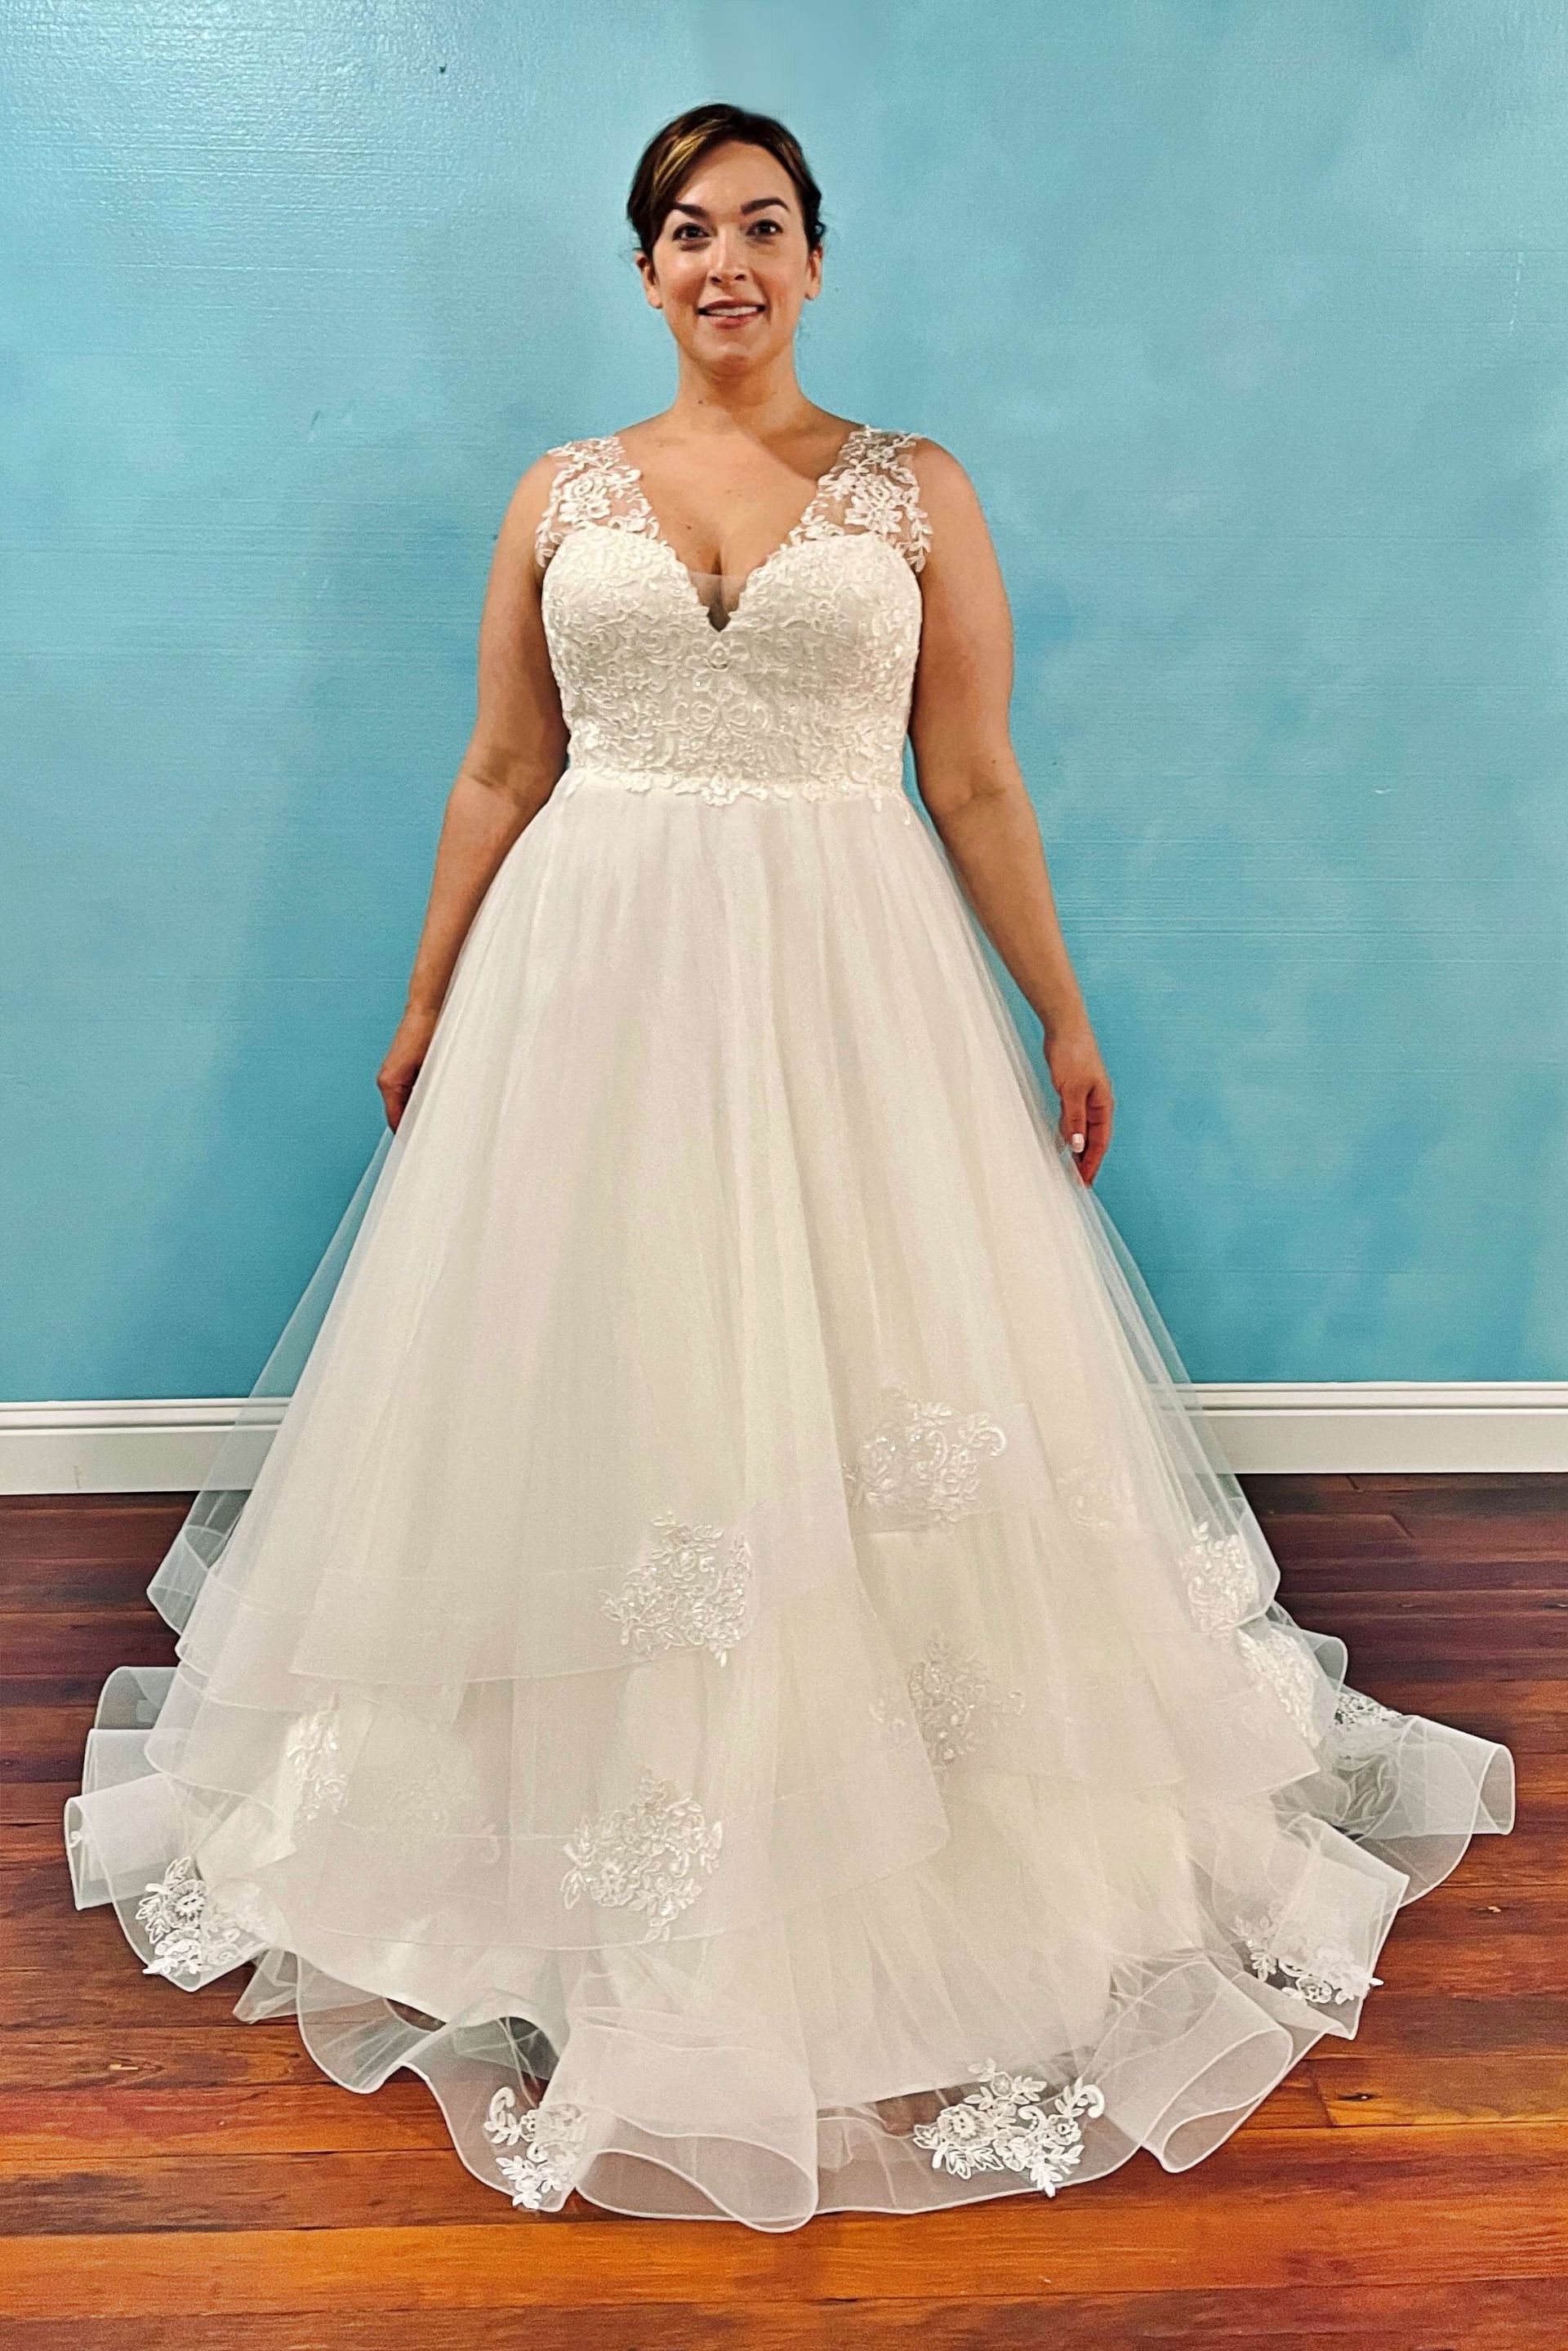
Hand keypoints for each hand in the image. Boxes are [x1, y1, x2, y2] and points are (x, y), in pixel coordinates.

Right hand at [377, 1005, 439, 1131]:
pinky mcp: (399, 1071)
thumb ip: (425, 1096)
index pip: (396, 1121)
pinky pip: (406, 1094)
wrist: (426, 1011)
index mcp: (390, 1084)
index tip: (424, 1146)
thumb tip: (427, 1118)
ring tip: (436, 1122)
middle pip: (398, 1115)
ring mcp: (390, 1076)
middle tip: (435, 1136)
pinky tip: (434, 1102)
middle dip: (415, 1124)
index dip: (409, 1135)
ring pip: (403, 1105)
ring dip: (417, 1112)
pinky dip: (417, 1100)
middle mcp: (386, 1082)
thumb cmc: (428, 1034)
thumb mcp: (431, 1070)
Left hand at [1044, 1021, 1113, 1185]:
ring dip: (1077, 1148)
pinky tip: (1061, 1143)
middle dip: (1086, 1160)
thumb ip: (1074, 1119)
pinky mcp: (1072, 1091)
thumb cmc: (1073, 1054)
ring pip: (1082, 1130)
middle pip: (1093, 1139)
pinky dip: (1068, 1132)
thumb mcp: (1071, 1091)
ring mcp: (1085, 1097)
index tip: (1085, 1181)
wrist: (1065, 1028)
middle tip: (1077, 1181)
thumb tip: (1077, 1146)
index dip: (1092, 1162)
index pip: (1100, 1142)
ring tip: (1069, 1168)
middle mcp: (1097, 1103)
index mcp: (1103, 1104)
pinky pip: (1072, 1119)